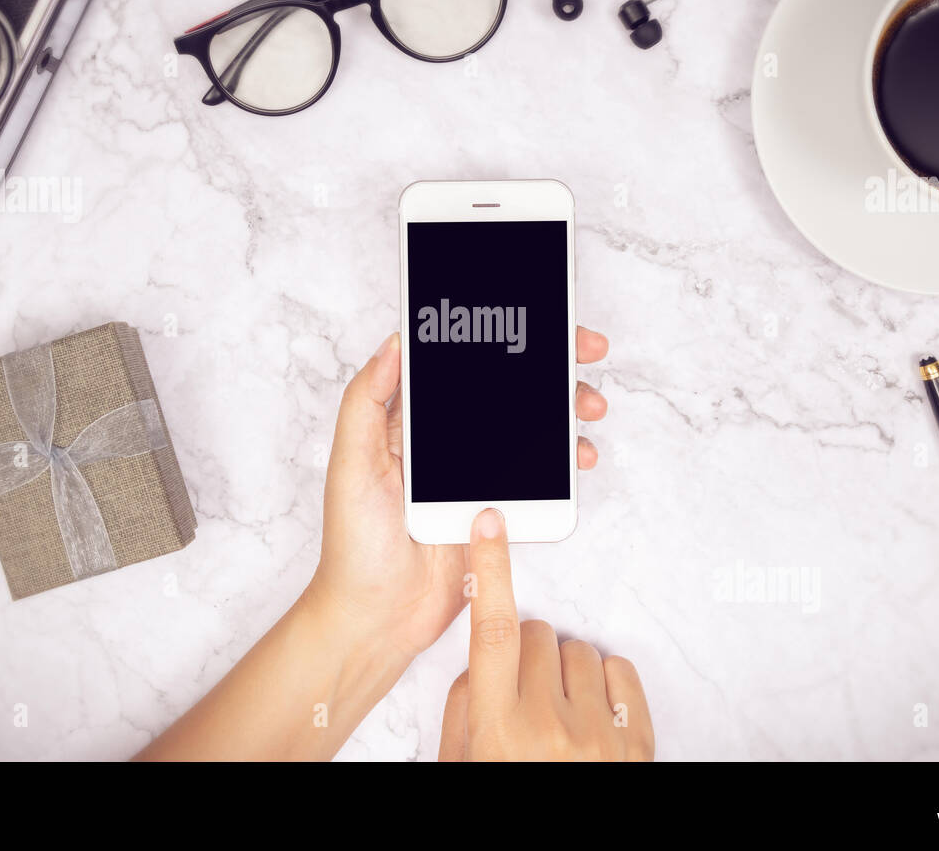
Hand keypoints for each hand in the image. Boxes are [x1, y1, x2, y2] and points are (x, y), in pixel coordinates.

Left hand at [306, 327, 610, 661]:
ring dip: (563, 411)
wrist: (376, 618)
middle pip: (503, 390)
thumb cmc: (352, 546)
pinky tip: (578, 458)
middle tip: (581, 351)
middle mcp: (444, 444)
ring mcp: (473, 476)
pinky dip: (563, 462)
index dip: (495, 337)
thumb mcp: (349, 464)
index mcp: (408, 423)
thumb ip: (366, 402)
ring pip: (528, 429)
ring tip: (588, 406)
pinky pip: (537, 477)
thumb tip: (393, 344)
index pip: (457, 366)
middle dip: (547, 366)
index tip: (530, 319)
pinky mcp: (495, 510)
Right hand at [437, 508, 653, 760]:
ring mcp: (600, 737)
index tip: (490, 523)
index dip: (491, 569)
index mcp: (497, 730)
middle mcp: (549, 729)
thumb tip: (485, 658)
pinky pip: (618, 672)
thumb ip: (467, 706)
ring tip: (557, 720)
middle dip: (525, 655)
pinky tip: (588, 721)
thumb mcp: (465, 766)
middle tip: (522, 698)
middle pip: (536, 633)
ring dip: (564, 674)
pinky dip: (602, 687)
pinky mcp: (637, 743)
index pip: (492, 629)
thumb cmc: (509, 800)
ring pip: (578, 651)